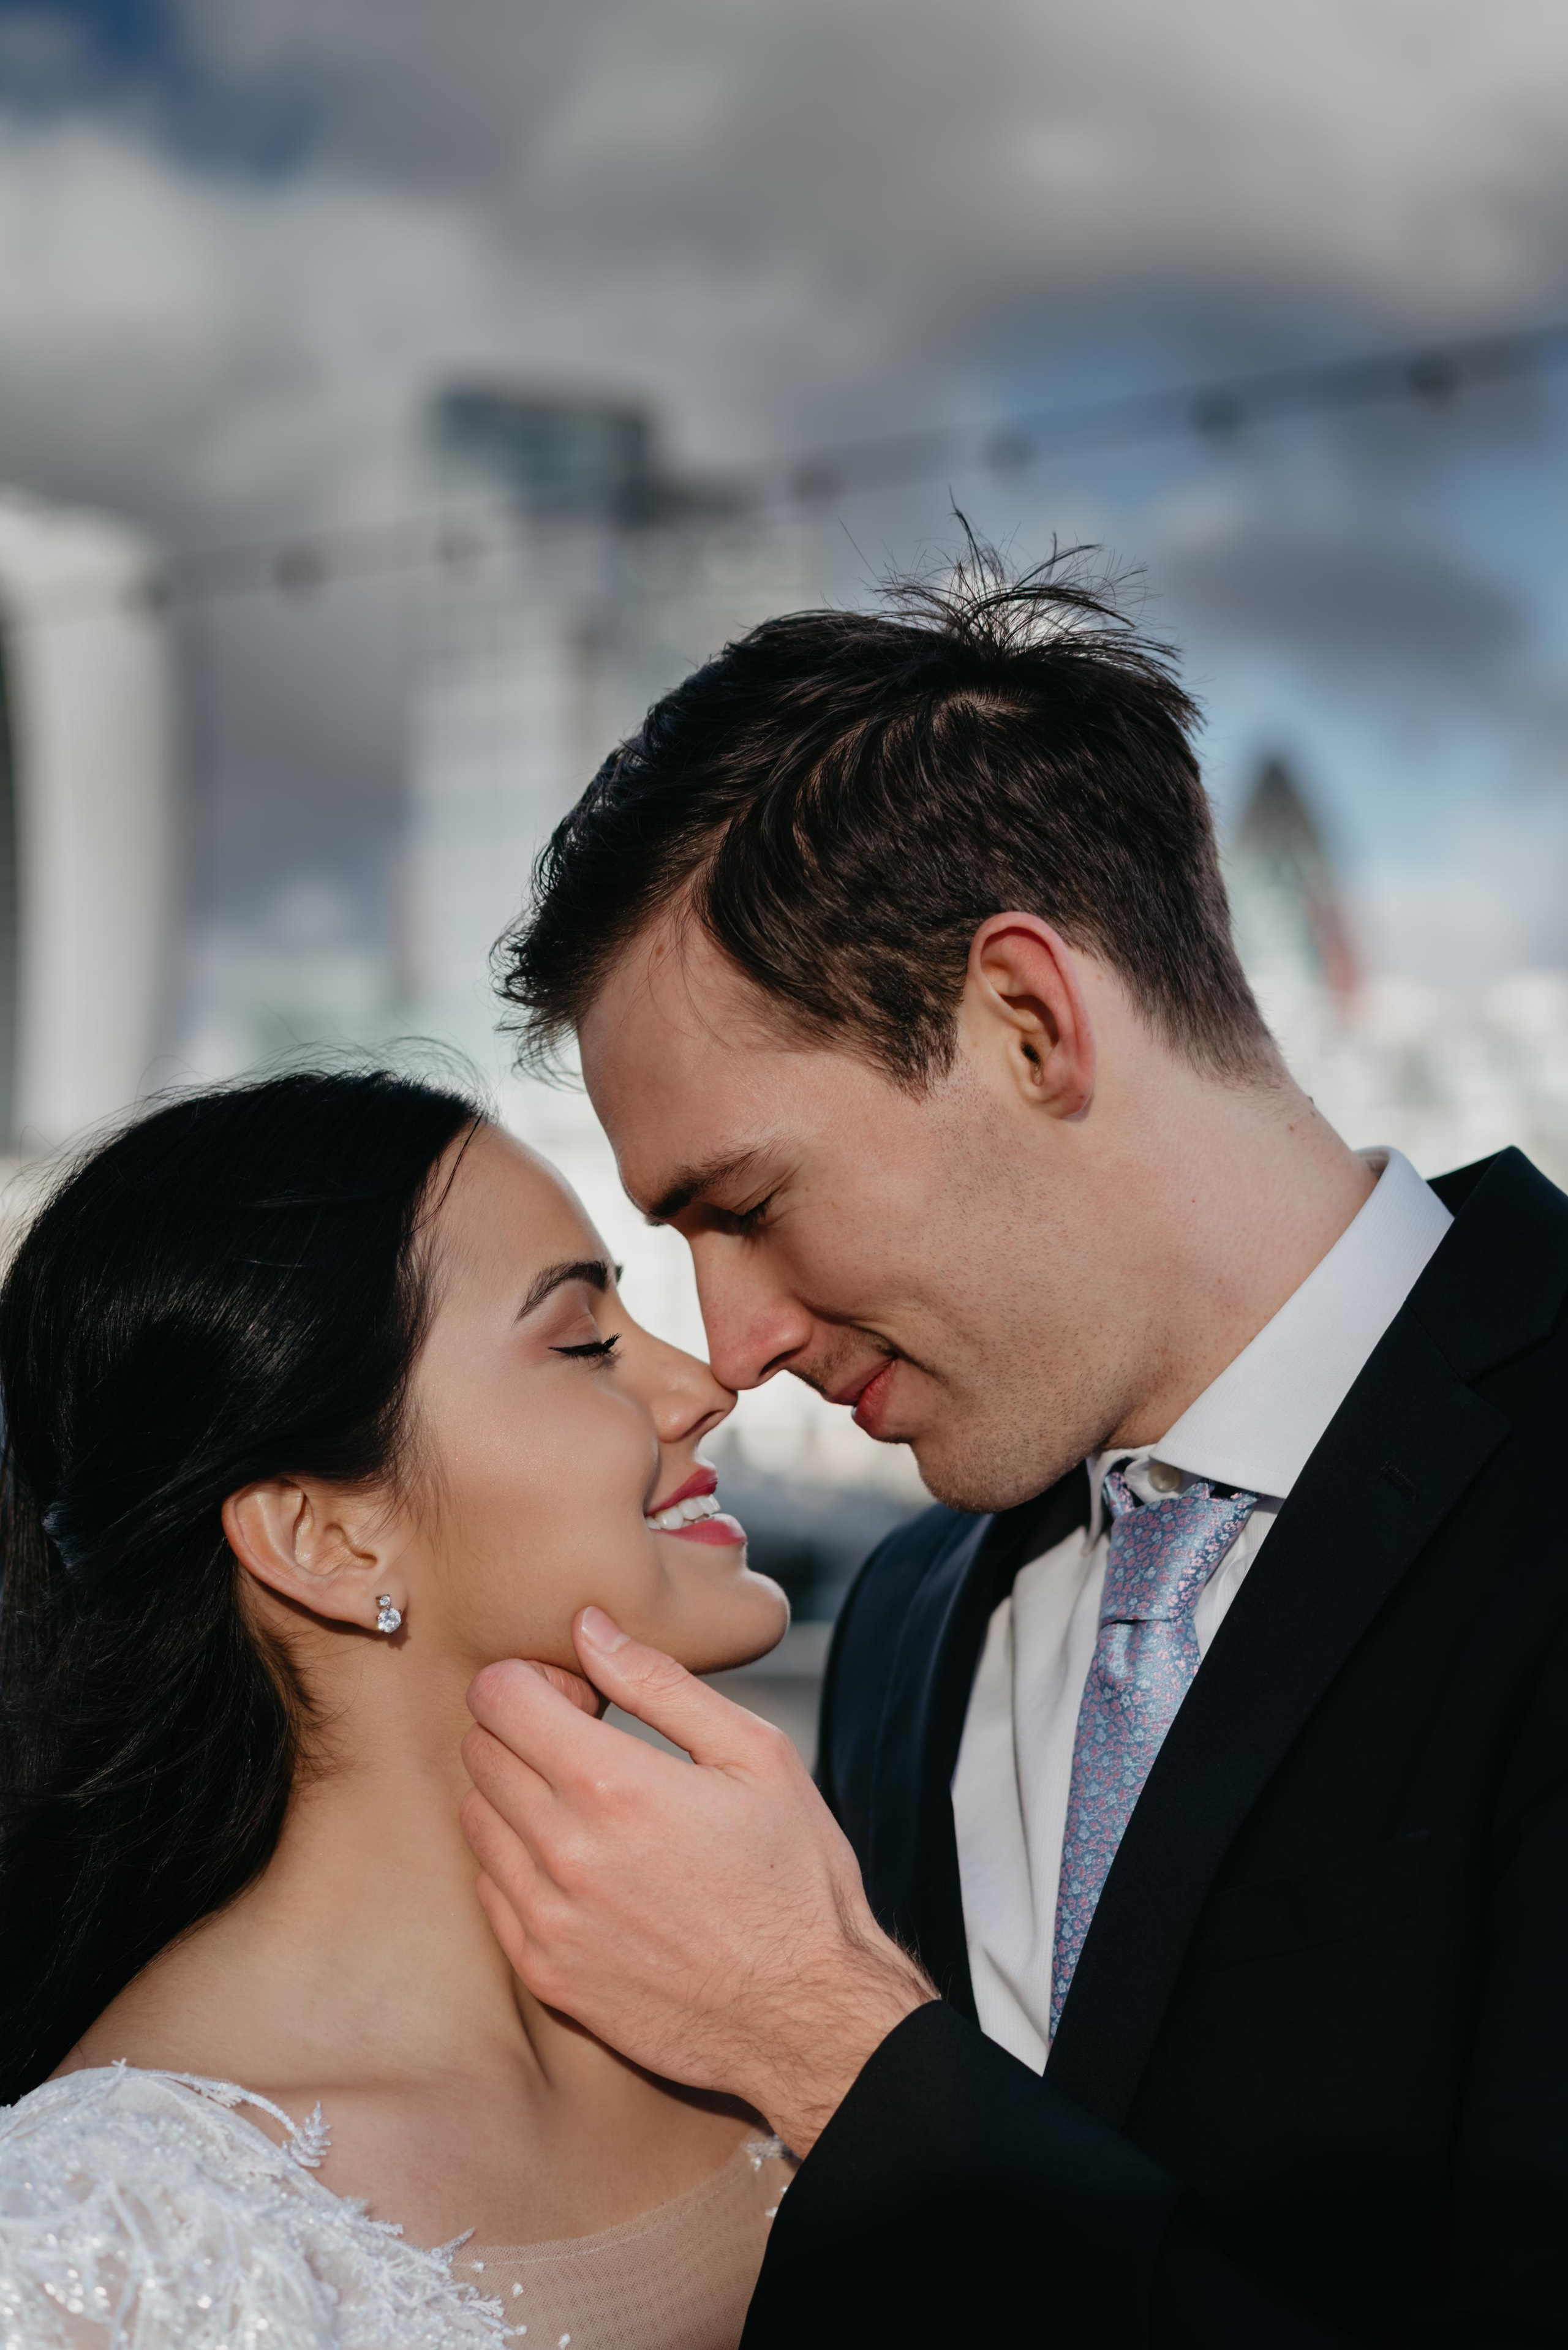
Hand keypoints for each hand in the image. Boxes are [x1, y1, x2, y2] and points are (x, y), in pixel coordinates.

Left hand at [460, 1606, 934, 2153]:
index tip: (575, 1693)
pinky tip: (578, 1863)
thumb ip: (660, 1682)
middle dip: (520, 1728)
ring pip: (476, 1818)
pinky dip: (517, 1861)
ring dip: (513, 1794)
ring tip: (582, 1803)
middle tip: (582, 1740)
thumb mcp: (757, 1755)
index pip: (499, 1698)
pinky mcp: (545, 1973)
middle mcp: (563, 1852)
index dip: (531, 1678)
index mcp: (613, 1785)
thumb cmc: (796, 1879)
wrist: (807, 2018)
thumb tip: (587, 1627)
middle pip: (480, 1752)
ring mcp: (547, 1920)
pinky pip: (490, 1890)